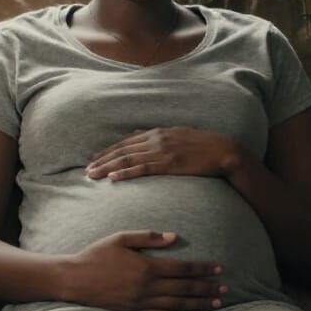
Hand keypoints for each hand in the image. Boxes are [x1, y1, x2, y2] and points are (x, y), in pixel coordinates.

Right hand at [61, 230, 226, 310]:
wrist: (72, 280)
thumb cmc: (96, 255)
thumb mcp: (121, 238)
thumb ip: (149, 237)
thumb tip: (175, 237)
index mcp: (147, 267)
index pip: (183, 269)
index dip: (202, 269)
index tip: (218, 269)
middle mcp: (147, 287)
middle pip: (184, 288)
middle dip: (207, 288)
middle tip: (225, 288)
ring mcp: (140, 302)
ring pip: (176, 304)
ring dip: (198, 303)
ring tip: (216, 304)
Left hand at [85, 127, 241, 181]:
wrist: (224, 150)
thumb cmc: (203, 144)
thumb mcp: (178, 133)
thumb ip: (157, 134)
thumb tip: (138, 132)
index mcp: (158, 132)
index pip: (126, 141)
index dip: (109, 150)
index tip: (95, 158)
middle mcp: (156, 139)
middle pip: (122, 150)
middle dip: (102, 159)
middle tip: (86, 170)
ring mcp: (162, 151)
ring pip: (128, 159)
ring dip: (107, 167)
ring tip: (92, 175)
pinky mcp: (169, 164)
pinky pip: (142, 169)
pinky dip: (125, 173)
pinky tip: (113, 178)